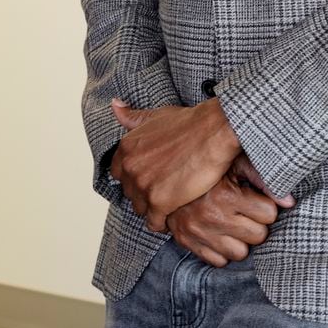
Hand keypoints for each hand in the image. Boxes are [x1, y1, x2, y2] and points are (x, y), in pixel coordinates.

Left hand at [110, 98, 240, 232]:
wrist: (213, 133)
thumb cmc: (189, 123)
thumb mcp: (156, 116)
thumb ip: (133, 117)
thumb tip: (115, 105)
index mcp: (126, 147)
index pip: (119, 173)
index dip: (134, 176)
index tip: (149, 176)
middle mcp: (130, 167)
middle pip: (130, 193)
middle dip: (144, 192)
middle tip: (163, 189)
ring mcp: (143, 186)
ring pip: (140, 209)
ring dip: (153, 208)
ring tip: (170, 202)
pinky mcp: (159, 202)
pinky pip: (154, 223)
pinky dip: (163, 222)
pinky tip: (174, 213)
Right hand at [165, 166, 279, 266]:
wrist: (164, 174)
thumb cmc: (208, 167)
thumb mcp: (234, 162)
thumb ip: (262, 177)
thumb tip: (290, 202)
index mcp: (226, 195)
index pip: (269, 214)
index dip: (265, 206)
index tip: (256, 199)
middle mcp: (212, 217)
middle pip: (258, 236)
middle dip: (256, 223)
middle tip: (246, 211)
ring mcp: (199, 234)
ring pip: (241, 253)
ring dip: (240, 240)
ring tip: (233, 222)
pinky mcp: (188, 244)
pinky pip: (219, 262)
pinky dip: (222, 249)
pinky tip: (218, 231)